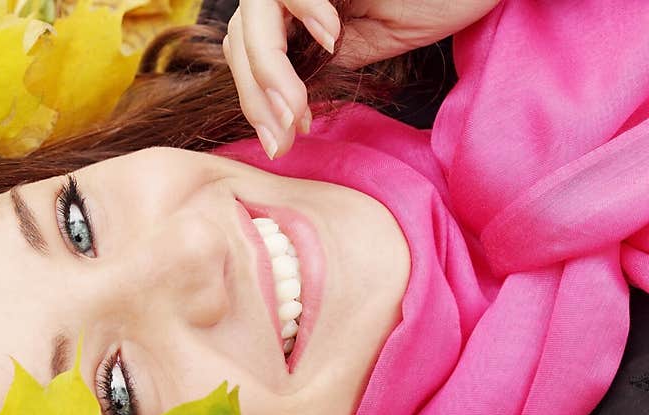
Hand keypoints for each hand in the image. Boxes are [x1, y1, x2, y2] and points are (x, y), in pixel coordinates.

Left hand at [223, 0, 502, 159]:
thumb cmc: (432, 0)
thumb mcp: (364, 46)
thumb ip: (319, 67)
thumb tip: (281, 114)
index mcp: (297, 12)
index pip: (248, 57)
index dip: (256, 101)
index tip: (280, 142)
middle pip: (240, 42)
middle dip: (256, 98)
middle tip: (282, 139)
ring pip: (254, 19)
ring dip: (268, 70)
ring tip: (295, 107)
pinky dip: (303, 11)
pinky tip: (332, 37)